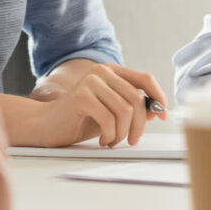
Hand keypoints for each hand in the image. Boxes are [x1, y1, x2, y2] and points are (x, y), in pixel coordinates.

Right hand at [29, 62, 168, 147]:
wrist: (47, 124)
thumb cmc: (81, 118)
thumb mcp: (111, 111)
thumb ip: (132, 107)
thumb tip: (157, 110)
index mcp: (112, 71)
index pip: (145, 79)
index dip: (159, 97)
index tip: (164, 115)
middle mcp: (102, 71)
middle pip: (137, 99)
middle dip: (140, 125)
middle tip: (132, 140)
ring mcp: (91, 82)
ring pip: (125, 111)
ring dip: (122, 133)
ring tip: (112, 140)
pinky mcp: (81, 96)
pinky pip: (109, 120)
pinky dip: (110, 136)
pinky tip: (102, 140)